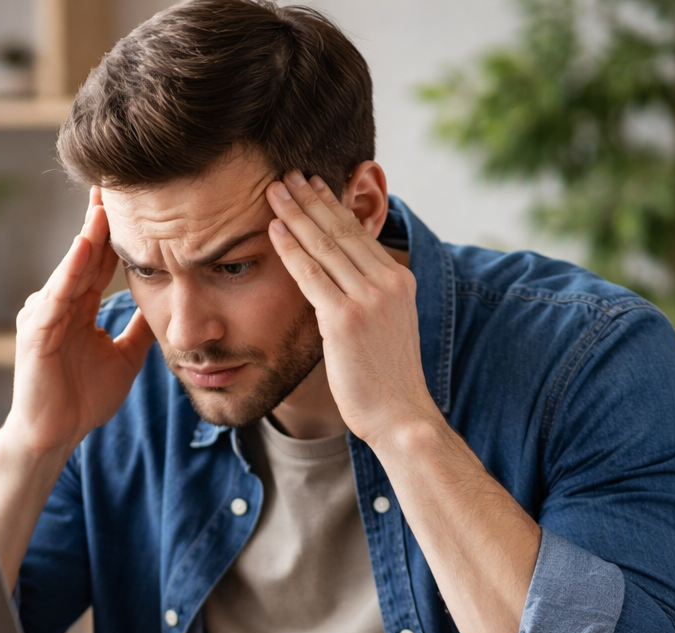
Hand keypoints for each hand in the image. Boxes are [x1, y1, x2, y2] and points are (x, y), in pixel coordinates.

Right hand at [2, 188, 155, 456]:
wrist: (54, 436)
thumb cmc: (82, 400)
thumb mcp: (126, 358)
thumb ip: (140, 330)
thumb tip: (166, 305)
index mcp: (79, 308)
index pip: (101, 260)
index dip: (118, 231)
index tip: (137, 198)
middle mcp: (58, 303)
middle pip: (84, 253)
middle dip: (99, 218)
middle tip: (115, 178)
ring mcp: (43, 315)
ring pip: (70, 268)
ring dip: (88, 236)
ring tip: (104, 204)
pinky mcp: (35, 333)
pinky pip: (55, 296)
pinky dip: (69, 271)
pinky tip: (84, 247)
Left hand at [265, 172, 438, 446]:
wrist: (401, 416)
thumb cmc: (385, 380)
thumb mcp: (384, 329)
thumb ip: (365, 301)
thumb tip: (336, 287)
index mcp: (398, 281)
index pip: (359, 234)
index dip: (332, 206)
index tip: (311, 185)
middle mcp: (387, 282)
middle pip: (341, 230)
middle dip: (311, 199)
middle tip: (286, 174)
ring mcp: (368, 299)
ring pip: (325, 245)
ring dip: (295, 214)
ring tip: (273, 190)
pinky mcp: (346, 319)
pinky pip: (311, 275)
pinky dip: (291, 248)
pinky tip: (273, 229)